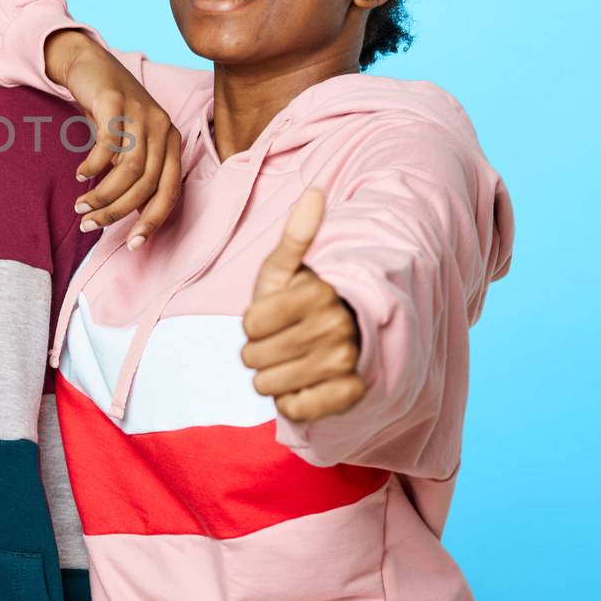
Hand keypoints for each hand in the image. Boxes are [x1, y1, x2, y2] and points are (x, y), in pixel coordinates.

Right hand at [44, 29, 181, 248]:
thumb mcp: (130, 141)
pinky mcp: (115, 101)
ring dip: (102, 194)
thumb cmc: (109, 111)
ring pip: (128, 169)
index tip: (132, 244)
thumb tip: (132, 214)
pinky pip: (108, 145)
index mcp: (170, 141)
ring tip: (81, 206)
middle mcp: (162, 127)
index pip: (169, 191)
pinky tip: (81, 174)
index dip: (152, 221)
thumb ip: (136, 172)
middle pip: (146, 184)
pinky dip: (93, 166)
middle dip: (117, 211)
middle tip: (90, 224)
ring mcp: (140, 113)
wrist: (88, 63)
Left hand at [240, 187, 364, 422]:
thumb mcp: (285, 269)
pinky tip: (302, 386)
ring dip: (270, 377)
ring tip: (289, 363)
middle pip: (256, 356)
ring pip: (270, 384)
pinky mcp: (350, 394)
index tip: (270, 317)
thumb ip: (296, 236)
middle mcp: (338, 326)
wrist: (336, 341)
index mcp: (319, 293)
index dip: (251, 324)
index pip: (251, 324)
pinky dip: (290, 402)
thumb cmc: (298, 302)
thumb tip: (316, 192)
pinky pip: (296, 408)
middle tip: (279, 343)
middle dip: (257, 352)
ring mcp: (347, 361)